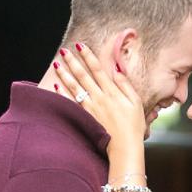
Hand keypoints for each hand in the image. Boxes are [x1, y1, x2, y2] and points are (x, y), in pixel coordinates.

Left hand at [51, 41, 146, 159]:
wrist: (125, 146)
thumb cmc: (133, 125)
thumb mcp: (136, 102)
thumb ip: (125, 85)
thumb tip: (117, 69)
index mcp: (112, 91)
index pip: (98, 69)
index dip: (88, 56)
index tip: (80, 45)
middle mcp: (99, 97)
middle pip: (83, 75)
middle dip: (73, 61)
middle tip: (64, 50)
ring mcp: (91, 107)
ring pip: (74, 87)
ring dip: (65, 74)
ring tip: (56, 64)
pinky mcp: (86, 117)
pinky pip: (72, 103)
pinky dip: (62, 94)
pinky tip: (55, 86)